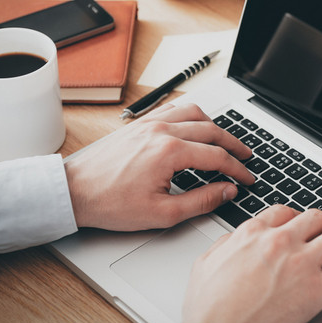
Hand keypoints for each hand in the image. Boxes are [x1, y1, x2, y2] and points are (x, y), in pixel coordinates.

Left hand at [65, 103, 254, 230]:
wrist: (74, 191)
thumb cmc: (110, 204)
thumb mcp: (162, 214)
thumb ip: (201, 201)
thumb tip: (226, 191)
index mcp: (169, 152)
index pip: (217, 156)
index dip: (237, 169)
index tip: (247, 179)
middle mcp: (162, 131)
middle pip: (211, 130)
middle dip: (233, 145)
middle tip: (245, 157)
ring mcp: (150, 123)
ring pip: (194, 113)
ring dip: (214, 126)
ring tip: (225, 140)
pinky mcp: (139, 123)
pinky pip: (173, 108)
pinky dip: (191, 115)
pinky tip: (195, 125)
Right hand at [182, 205, 321, 322]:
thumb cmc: (209, 308)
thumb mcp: (206, 262)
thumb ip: (226, 243)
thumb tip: (237, 237)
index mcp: (253, 233)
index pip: (285, 212)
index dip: (300, 216)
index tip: (306, 222)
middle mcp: (281, 241)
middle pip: (317, 218)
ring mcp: (302, 262)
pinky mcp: (318, 289)